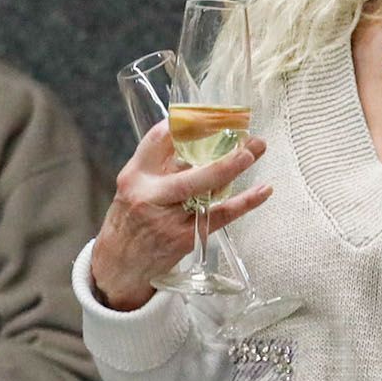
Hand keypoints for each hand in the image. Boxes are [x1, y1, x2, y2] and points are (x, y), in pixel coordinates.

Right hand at [90, 117, 269, 311]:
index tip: (209, 114)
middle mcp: (149, 197)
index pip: (158, 140)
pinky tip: (262, 190)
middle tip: (244, 137)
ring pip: (207, 192)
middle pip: (188, 172)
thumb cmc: (130, 221)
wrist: (119, 265)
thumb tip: (197, 137)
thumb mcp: (133, 187)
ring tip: (255, 149)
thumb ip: (159, 166)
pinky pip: (220, 216)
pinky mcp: (185, 238)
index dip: (185, 124)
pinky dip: (245, 203)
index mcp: (134, 177)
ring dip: (234, 169)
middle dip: (219, 154)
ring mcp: (168, 220)